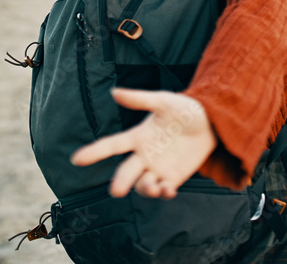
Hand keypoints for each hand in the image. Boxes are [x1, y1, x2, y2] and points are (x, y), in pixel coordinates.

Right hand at [70, 87, 216, 198]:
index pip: (111, 145)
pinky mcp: (173, 178)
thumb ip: (139, 99)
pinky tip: (169, 190)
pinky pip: (162, 190)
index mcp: (137, 137)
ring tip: (155, 186)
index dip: (94, 152)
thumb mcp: (163, 101)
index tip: (76, 159)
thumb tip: (114, 92)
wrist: (210, 123)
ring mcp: (158, 168)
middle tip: (116, 190)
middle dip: (120, 182)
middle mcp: (143, 155)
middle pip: (125, 172)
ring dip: (145, 189)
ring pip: (142, 185)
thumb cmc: (184, 110)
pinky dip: (163, 193)